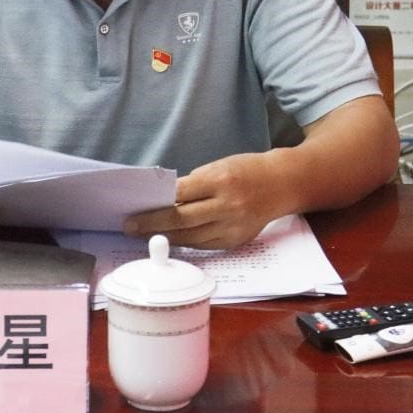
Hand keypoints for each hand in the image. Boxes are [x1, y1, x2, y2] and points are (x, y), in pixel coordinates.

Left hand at [123, 154, 274, 249]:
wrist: (281, 184)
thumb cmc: (245, 171)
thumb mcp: (217, 167)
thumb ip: (192, 185)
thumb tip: (163, 201)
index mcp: (220, 181)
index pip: (179, 195)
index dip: (154, 206)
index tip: (134, 211)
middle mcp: (227, 206)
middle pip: (182, 220)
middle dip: (152, 225)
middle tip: (131, 228)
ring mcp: (233, 226)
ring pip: (191, 238)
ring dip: (166, 237)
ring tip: (145, 235)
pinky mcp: (236, 241)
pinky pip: (204, 245)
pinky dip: (185, 242)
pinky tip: (171, 239)